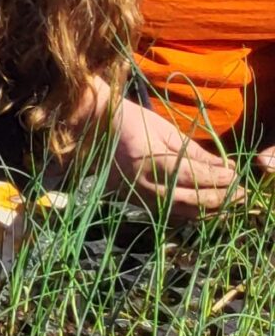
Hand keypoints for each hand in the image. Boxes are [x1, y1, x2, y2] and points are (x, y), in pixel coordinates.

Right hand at [107, 94, 237, 218]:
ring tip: (230, 205)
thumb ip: (197, 154)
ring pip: (182, 213)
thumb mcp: (166, 131)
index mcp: (150, 162)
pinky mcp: (135, 202)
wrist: (93, 126)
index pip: (195, 178)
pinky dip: (190, 213)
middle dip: (221, 199)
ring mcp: (138, 196)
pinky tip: (206, 210)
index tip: (238, 176)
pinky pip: (168, 214)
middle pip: (192, 201)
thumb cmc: (132, 121)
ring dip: (210, 211)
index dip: (220, 180)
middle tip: (243, 195)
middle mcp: (144, 185)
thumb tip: (228, 169)